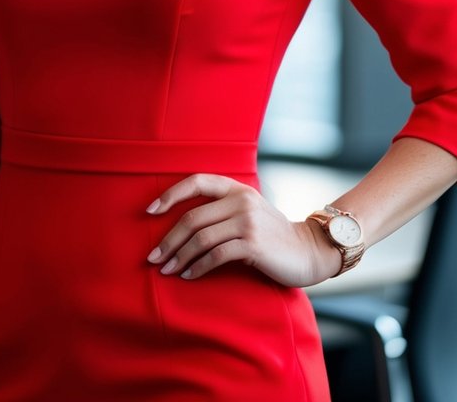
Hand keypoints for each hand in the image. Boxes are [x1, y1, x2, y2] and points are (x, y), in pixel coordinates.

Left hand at [145, 173, 340, 286]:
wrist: (307, 251)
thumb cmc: (271, 235)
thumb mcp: (247, 212)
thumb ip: (221, 210)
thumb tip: (180, 224)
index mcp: (235, 188)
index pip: (195, 182)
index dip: (169, 195)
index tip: (149, 211)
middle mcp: (240, 200)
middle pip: (192, 218)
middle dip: (169, 239)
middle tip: (153, 257)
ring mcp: (247, 221)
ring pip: (201, 238)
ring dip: (179, 257)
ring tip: (167, 270)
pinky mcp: (253, 243)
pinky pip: (216, 255)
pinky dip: (198, 267)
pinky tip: (189, 275)